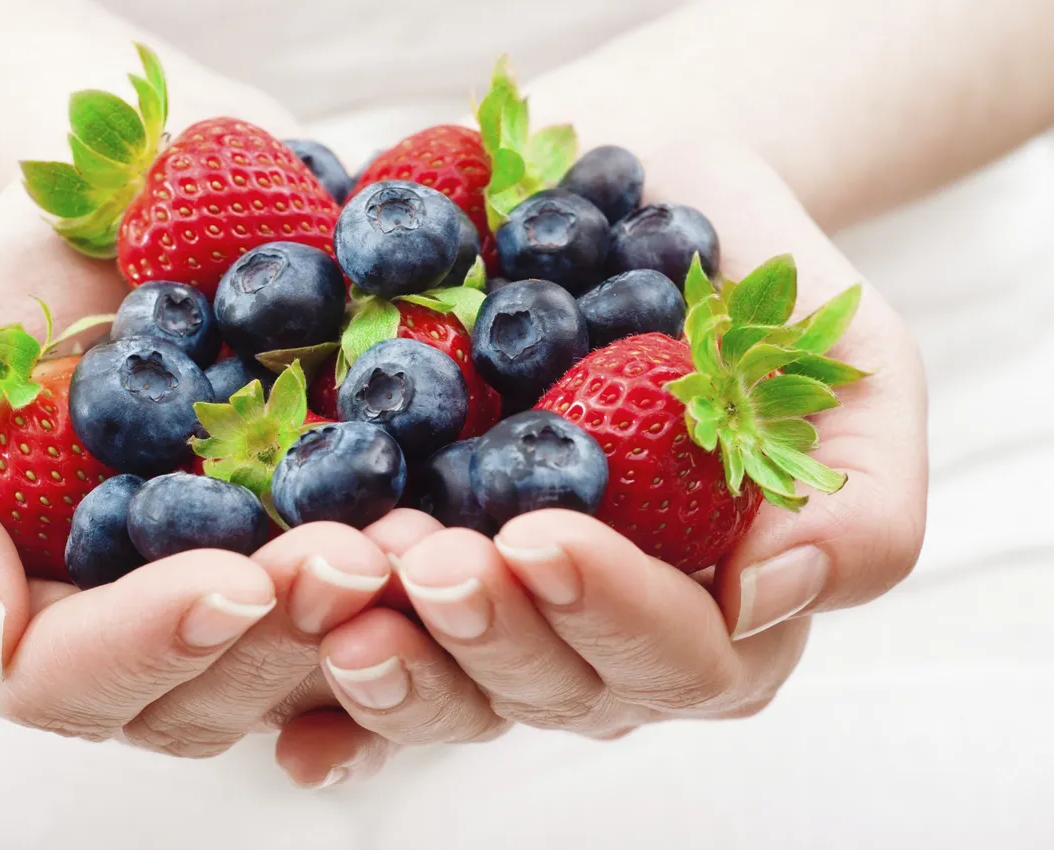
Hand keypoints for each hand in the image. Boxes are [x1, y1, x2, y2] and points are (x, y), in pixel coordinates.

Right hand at [0, 183, 397, 754]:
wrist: (137, 202)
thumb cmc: (15, 289)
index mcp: (28, 611)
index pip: (68, 680)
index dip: (149, 642)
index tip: (233, 576)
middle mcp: (141, 635)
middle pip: (206, 698)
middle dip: (284, 637)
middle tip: (357, 558)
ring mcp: (244, 608)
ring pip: (308, 677)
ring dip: (374, 629)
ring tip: (425, 547)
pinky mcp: (330, 561)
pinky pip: (387, 617)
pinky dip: (425, 597)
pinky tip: (462, 544)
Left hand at [286, 145, 926, 772]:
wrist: (642, 213)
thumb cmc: (759, 294)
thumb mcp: (854, 371)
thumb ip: (858, 499)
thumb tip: (770, 593)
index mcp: (723, 616)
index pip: (677, 654)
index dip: (607, 609)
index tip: (539, 537)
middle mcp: (611, 644)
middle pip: (552, 688)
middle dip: (485, 631)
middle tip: (425, 557)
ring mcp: (513, 625)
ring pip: (456, 690)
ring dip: (398, 655)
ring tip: (345, 584)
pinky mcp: (427, 591)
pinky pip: (381, 661)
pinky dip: (330, 688)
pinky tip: (287, 694)